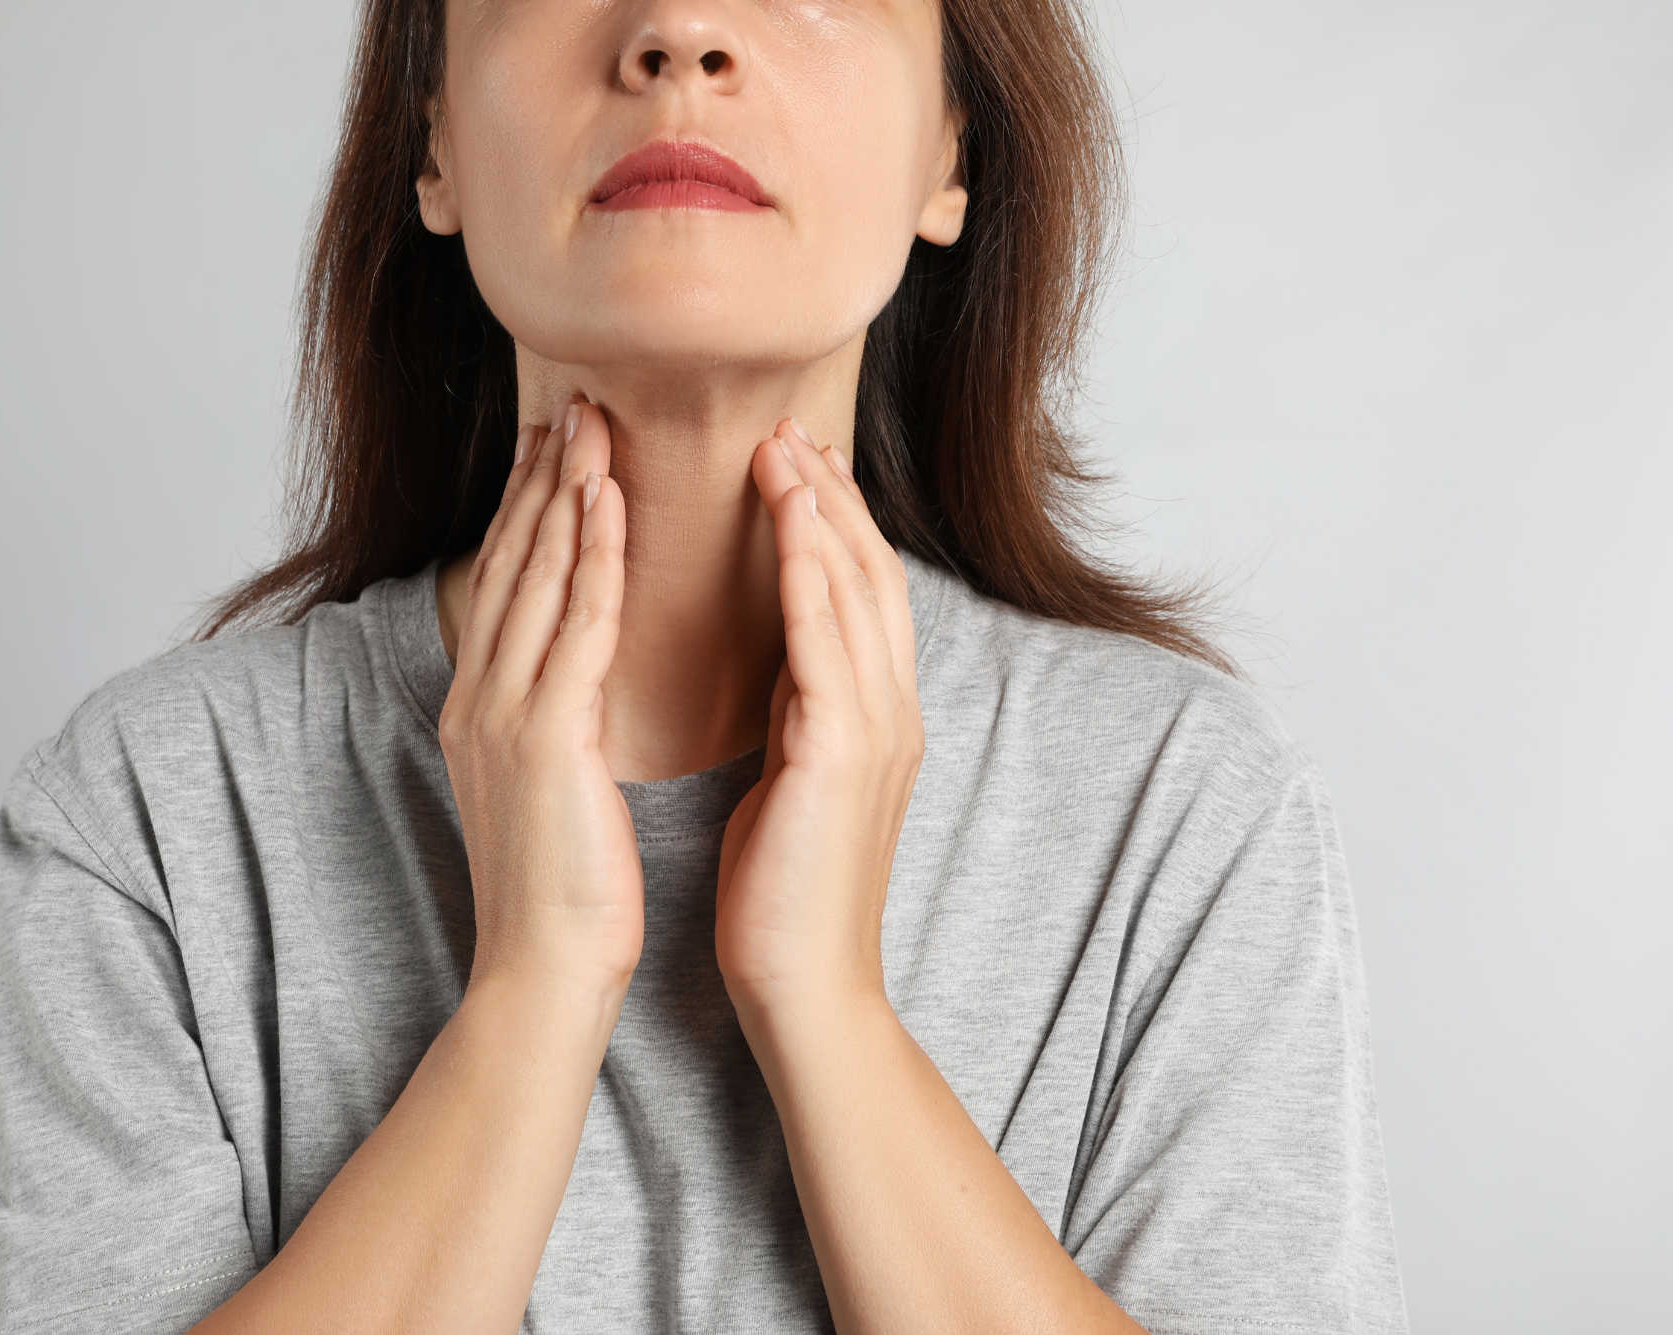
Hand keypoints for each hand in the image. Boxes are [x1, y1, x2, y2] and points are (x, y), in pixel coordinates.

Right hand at [440, 403, 640, 997]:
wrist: (546, 973)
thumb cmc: (565, 893)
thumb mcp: (550, 791)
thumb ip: (552, 725)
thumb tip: (574, 686)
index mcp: (483, 711)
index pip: (509, 587)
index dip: (532, 513)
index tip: (557, 451)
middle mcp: (480, 698)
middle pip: (512, 562)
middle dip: (542, 479)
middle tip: (571, 404)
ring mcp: (503, 712)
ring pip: (536, 576)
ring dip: (564, 491)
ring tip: (590, 422)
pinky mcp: (543, 733)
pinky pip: (573, 623)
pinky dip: (589, 553)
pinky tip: (608, 499)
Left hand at [715, 419, 924, 1019]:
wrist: (802, 985)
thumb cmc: (782, 893)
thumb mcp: (792, 780)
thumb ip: (799, 714)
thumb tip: (781, 663)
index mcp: (873, 719)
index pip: (861, 597)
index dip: (833, 526)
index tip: (795, 466)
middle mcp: (891, 712)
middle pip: (870, 575)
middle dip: (831, 498)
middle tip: (792, 428)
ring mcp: (878, 730)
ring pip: (857, 593)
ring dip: (821, 513)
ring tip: (784, 448)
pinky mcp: (845, 754)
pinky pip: (829, 642)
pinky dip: (811, 573)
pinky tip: (787, 521)